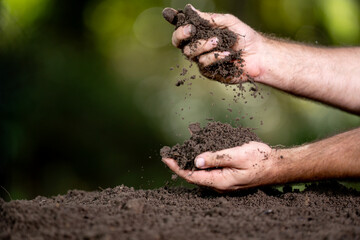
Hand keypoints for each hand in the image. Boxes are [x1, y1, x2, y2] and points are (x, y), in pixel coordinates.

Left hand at [162, 141, 276, 191]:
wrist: (275, 165)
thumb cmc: (259, 159)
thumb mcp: (237, 155)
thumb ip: (217, 158)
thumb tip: (196, 161)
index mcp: (221, 180)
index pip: (193, 176)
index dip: (177, 167)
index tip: (166, 158)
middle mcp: (220, 184)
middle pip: (194, 175)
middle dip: (181, 164)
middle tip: (169, 152)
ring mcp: (223, 181)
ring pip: (201, 173)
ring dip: (190, 163)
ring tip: (179, 152)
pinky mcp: (227, 176)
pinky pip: (209, 171)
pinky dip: (200, 162)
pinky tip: (196, 153)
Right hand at [164, 4, 263, 82]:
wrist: (258, 55)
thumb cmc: (244, 37)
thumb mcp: (228, 21)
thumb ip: (209, 18)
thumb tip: (189, 9)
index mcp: (200, 32)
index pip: (182, 26)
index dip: (173, 20)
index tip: (169, 14)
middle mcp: (198, 46)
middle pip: (178, 42)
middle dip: (181, 35)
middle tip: (190, 30)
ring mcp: (202, 59)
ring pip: (190, 53)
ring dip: (203, 45)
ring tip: (218, 41)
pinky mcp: (208, 72)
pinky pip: (204, 63)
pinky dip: (215, 56)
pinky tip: (227, 54)